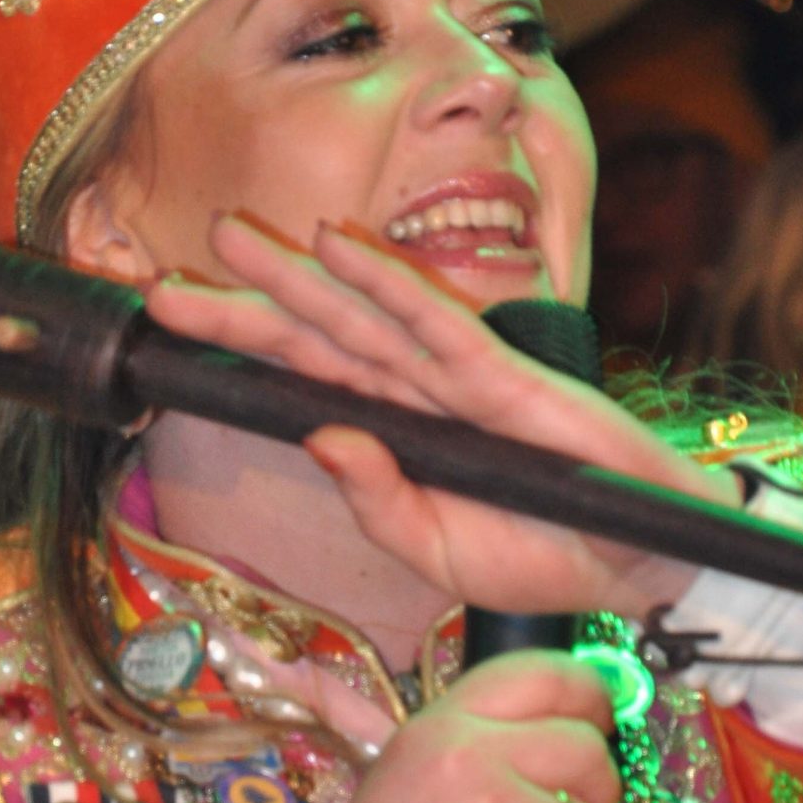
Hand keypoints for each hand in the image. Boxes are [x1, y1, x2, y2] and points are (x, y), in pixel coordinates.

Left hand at [147, 217, 740, 621]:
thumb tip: (320, 436)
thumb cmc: (541, 557)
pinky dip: (389, 282)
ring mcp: (457, 378)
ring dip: (296, 274)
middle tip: (165, 278)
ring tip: (229, 236)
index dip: (239, 343)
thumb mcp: (438, 552)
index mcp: (393, 432)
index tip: (169, 318)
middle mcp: (414, 393)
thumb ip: (379, 502)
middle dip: (243, 301)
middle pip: (314, 336)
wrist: (637, 567)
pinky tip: (342, 246)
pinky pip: (435, 324)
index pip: (301, 374)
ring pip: (359, 316)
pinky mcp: (506, 378)